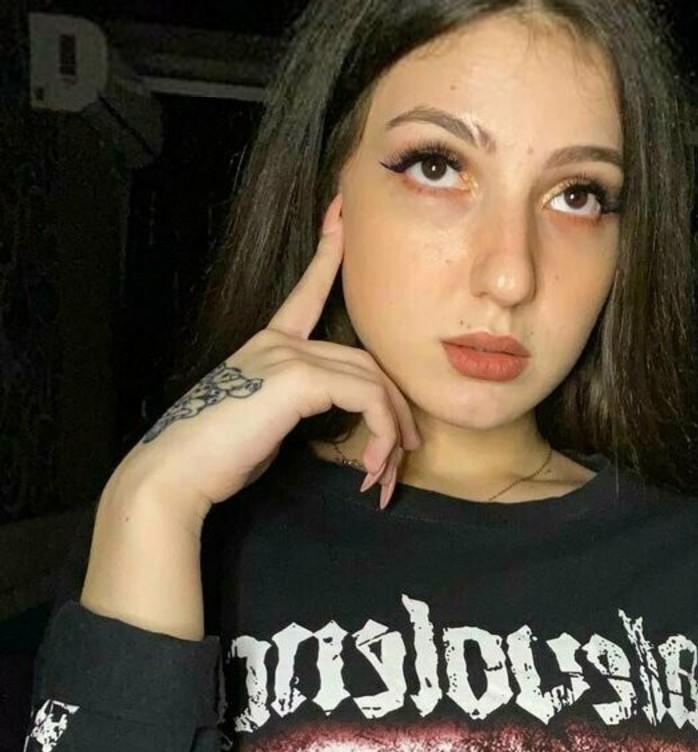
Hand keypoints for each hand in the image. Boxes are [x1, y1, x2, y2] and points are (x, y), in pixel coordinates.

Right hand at [110, 192, 419, 522]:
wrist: (178, 471)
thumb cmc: (215, 457)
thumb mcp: (265, 423)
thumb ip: (296, 407)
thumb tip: (330, 422)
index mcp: (268, 345)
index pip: (306, 293)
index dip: (327, 254)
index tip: (340, 215)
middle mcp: (279, 342)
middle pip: (364, 361)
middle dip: (394, 409)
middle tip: (404, 453)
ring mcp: (288, 355)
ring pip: (372, 381)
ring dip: (390, 431)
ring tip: (383, 475)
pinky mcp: (298, 378)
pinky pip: (366, 397)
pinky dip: (380, 433)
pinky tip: (369, 465)